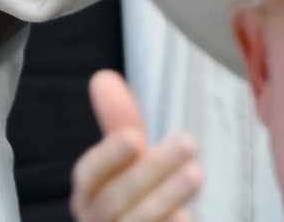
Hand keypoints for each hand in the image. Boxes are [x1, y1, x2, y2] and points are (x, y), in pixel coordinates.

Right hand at [69, 71, 201, 221]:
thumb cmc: (138, 199)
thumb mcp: (131, 162)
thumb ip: (120, 124)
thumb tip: (102, 77)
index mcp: (89, 196)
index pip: (88, 175)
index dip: (108, 156)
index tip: (135, 136)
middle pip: (113, 202)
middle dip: (150, 171)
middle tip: (188, 141)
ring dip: (165, 198)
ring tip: (195, 173)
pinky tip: (188, 218)